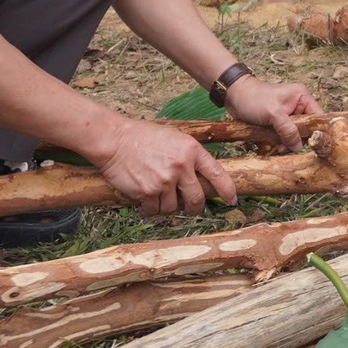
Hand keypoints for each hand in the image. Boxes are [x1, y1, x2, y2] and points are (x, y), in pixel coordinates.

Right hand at [95, 118, 239, 215]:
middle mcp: (181, 166)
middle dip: (195, 207)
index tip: (232, 200)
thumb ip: (189, 155)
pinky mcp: (147, 192)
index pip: (217, 173)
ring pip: (173, 207)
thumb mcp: (175, 138)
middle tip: (190, 208)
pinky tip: (144, 199)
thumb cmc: (144, 137)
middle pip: (196, 198)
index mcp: (191, 150)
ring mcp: (164, 180)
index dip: (227, 189)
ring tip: (157, 195)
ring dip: (166, 206)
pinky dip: (150, 209)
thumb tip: (201, 176)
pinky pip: (154, 210)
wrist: (115, 140)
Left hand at [224, 76, 322, 151]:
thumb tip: (299, 146)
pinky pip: (284, 135)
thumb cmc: (254, 99)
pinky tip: (272, 146)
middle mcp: (298, 105)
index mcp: (302, 97)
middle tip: (286, 147)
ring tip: (277, 147)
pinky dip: (279, 141)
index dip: (316, 130)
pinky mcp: (278, 122)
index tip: (310, 144)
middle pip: (306, 128)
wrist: (233, 96)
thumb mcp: (273, 113)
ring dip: (286, 142)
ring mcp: (287, 114)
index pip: (317, 116)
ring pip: (294, 134)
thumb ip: (288, 129)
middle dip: (297, 139)